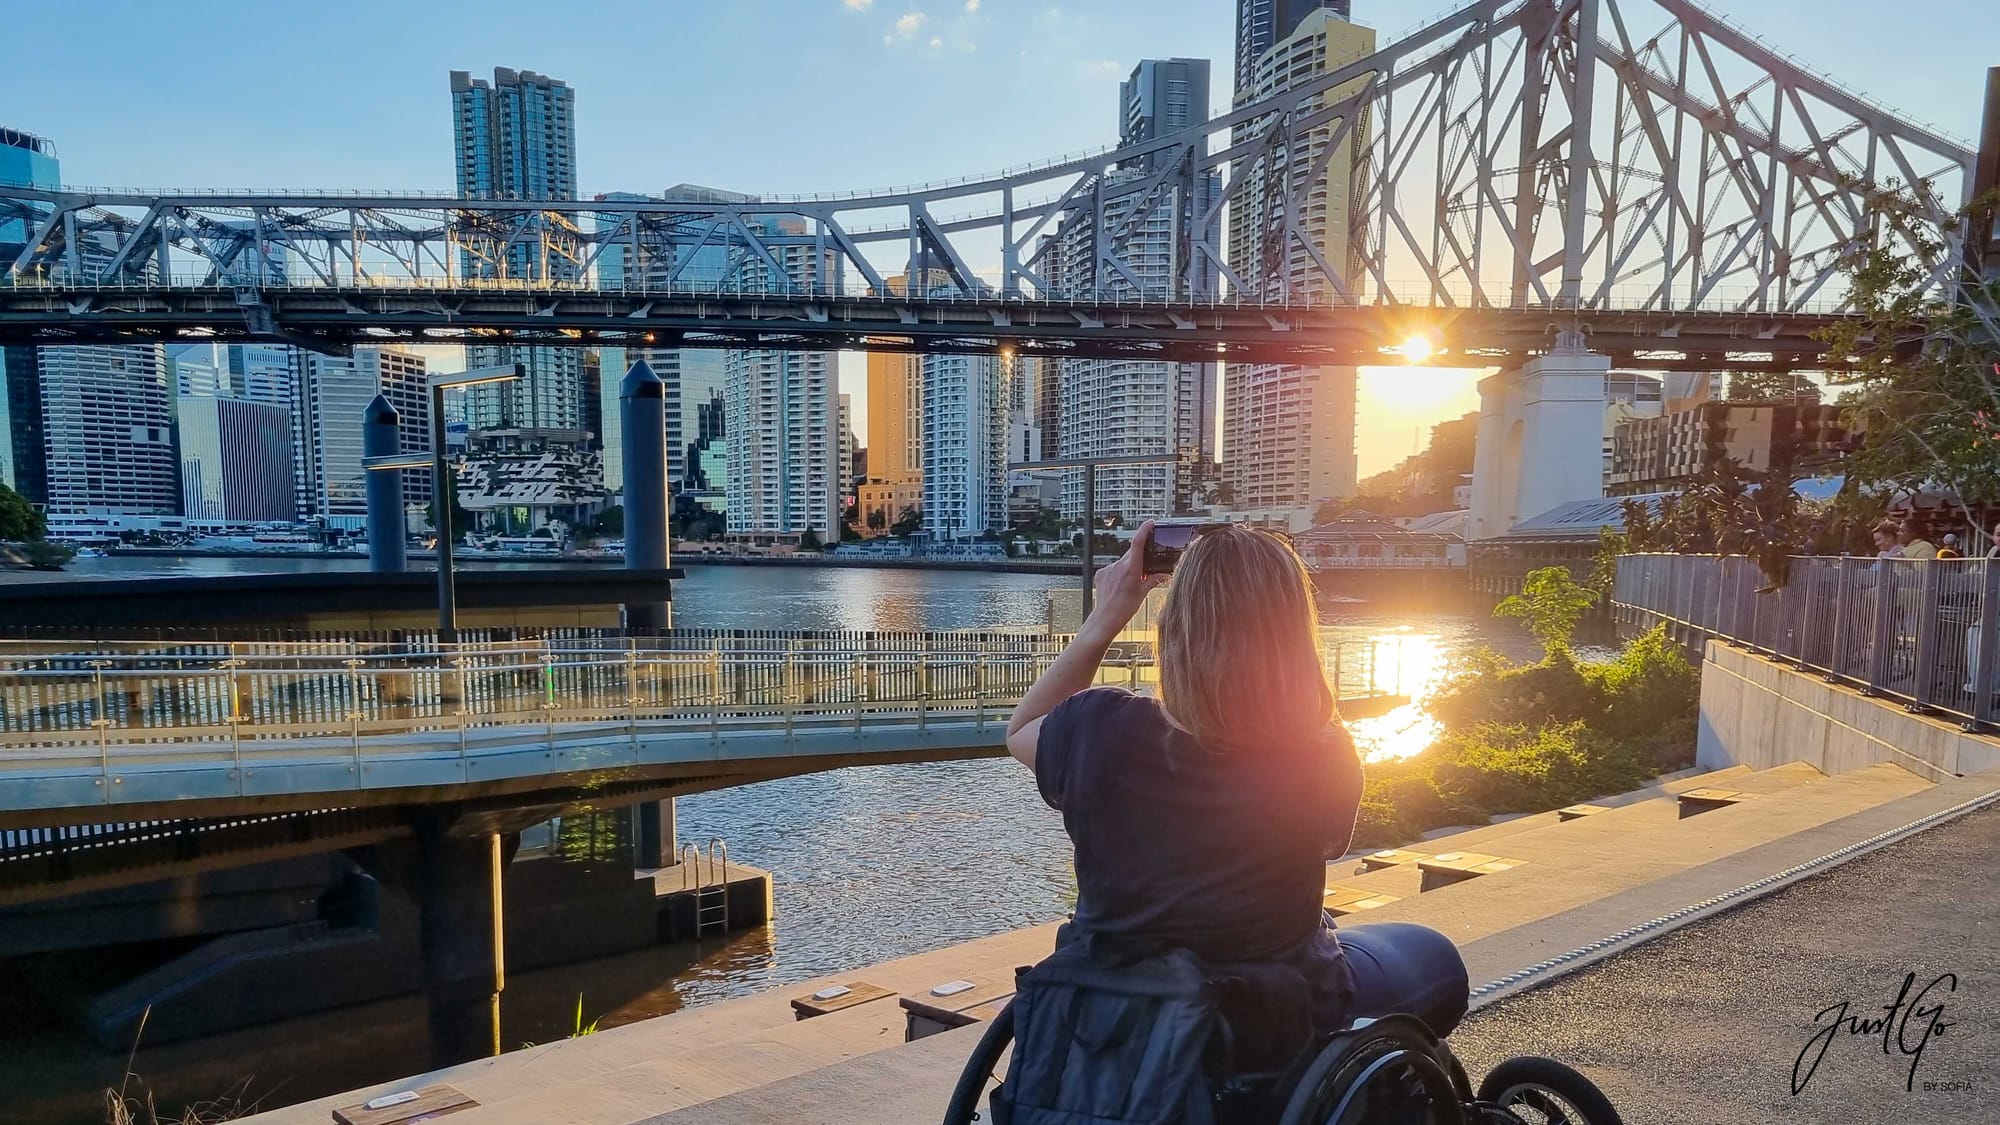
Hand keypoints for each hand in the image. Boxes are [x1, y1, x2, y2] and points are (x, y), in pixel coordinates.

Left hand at [1087, 520, 1166, 634]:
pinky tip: (1118, 587)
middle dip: (1139, 558)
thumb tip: (1164, 574)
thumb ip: (1153, 580)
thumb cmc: (1125, 608)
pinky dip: (1117, 574)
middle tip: (1144, 569)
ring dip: (1128, 568)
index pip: (1138, 542)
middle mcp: (1118, 565)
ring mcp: (1108, 569)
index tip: (1150, 523)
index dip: (1144, 530)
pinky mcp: (1101, 573)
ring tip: (1128, 585)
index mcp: (1131, 568)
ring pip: (1122, 562)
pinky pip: (1112, 569)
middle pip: (1132, 553)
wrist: (1106, 618)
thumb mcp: (1143, 593)